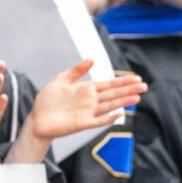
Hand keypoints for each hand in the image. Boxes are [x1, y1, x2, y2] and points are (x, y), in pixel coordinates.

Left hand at [27, 60, 146, 140]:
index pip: (108, 84)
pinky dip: (108, 118)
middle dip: (128, 90)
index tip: (136, 78)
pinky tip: (119, 114)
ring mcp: (87, 112)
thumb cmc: (47, 101)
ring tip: (137, 98)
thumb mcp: (61, 80)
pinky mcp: (82, 123)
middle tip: (144, 86)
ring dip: (123, 102)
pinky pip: (98, 121)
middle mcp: (90, 101)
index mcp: (86, 90)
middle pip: (113, 94)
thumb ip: (76, 70)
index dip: (122, 81)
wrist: (37, 119)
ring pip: (109, 106)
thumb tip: (92, 59)